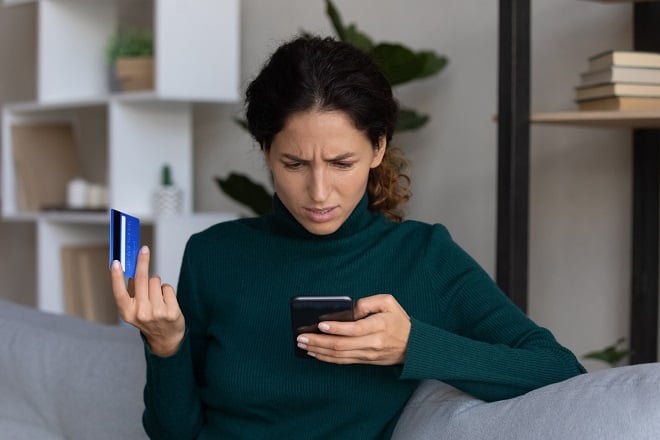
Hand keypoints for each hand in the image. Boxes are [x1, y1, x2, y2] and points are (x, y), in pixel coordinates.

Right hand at [110, 245, 184, 356]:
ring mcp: (157, 313)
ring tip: (156, 296)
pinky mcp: (172, 312)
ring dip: (156, 283)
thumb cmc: (148, 319)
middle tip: (144, 250)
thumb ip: (131, 291)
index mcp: (127, 313)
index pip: (119, 292)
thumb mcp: (134, 310)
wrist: (165, 339)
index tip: (116, 262)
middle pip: (141, 279)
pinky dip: (166, 290)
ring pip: (155, 281)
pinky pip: (167, 287)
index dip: (116, 276)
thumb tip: (130, 269)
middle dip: (143, 261)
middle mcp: (141, 313)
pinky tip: (165, 300)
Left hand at [296, 294, 410, 364]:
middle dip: (318, 341)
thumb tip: (349, 309)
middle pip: (341, 345)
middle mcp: (372, 343)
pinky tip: (314, 353)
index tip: (321, 324)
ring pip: (339, 356)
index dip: (336, 328)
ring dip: (318, 351)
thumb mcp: (388, 302)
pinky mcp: (364, 361)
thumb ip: (367, 302)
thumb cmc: (399, 320)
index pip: (354, 329)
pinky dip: (326, 358)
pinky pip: (342, 361)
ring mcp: (367, 355)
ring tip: (302, 345)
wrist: (413, 346)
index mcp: (379, 326)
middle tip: (301, 337)